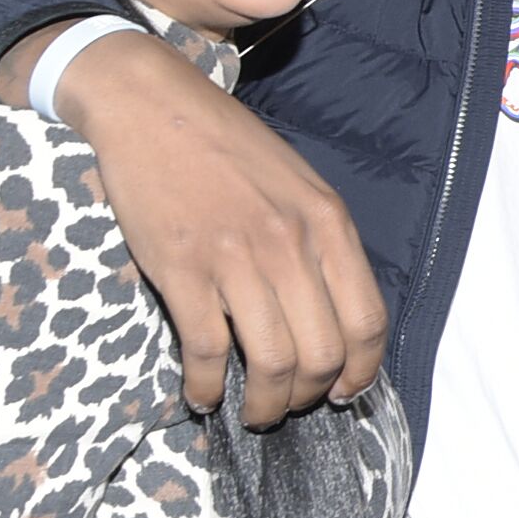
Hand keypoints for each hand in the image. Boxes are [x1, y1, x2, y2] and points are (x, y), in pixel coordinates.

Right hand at [29, 27, 386, 426]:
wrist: (151, 105)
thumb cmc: (227, 147)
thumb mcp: (299, 184)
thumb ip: (321, 243)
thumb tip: (334, 316)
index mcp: (328, 223)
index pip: (367, 320)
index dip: (360, 370)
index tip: (343, 392)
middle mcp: (290, 244)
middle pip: (322, 353)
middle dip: (308, 396)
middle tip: (288, 406)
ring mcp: (236, 258)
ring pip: (271, 362)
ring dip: (265, 405)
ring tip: (253, 412)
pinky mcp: (182, 268)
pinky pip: (206, 350)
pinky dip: (206, 386)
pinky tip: (202, 395)